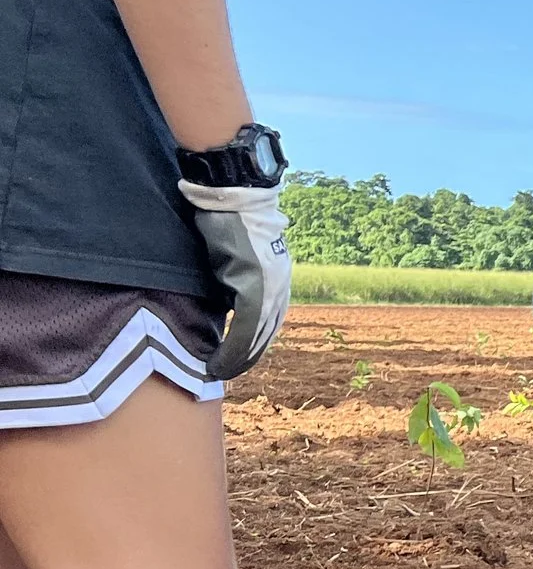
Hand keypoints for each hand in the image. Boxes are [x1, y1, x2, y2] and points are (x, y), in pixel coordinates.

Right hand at [177, 182, 290, 378]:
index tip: (232, 361)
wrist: (233, 195)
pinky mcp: (257, 282)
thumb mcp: (233, 258)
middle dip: (245, 357)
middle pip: (265, 334)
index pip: (266, 324)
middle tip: (223, 373)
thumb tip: (220, 304)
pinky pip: (249, 324)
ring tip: (217, 372)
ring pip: (258, 335)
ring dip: (237, 358)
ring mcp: (272, 286)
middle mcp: (280, 287)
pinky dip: (234, 347)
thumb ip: (233, 281)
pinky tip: (218, 361)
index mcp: (276, 282)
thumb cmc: (226, 222)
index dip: (249, 345)